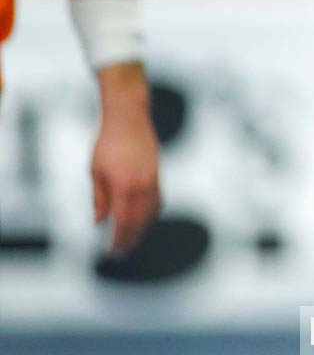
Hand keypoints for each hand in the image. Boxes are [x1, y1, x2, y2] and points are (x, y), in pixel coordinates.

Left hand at [92, 65, 160, 255]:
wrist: (129, 119)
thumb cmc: (108, 144)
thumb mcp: (95, 172)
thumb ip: (99, 199)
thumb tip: (99, 222)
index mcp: (123, 186)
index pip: (123, 222)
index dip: (118, 239)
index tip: (112, 251)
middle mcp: (142, 186)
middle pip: (139, 221)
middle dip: (131, 239)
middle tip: (123, 253)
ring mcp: (153, 180)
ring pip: (151, 213)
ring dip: (143, 229)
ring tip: (133, 241)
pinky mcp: (158, 174)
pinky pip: (158, 200)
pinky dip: (152, 214)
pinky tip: (145, 220)